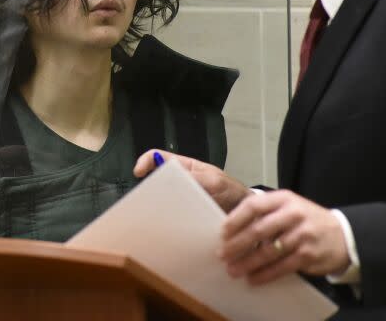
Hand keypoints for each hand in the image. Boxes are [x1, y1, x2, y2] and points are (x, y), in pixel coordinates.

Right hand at [134, 149, 250, 211]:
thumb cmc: (232, 191)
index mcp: (185, 167)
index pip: (158, 156)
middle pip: (156, 180)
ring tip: (158, 216)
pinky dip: (169, 221)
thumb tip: (173, 179)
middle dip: (150, 189)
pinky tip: (170, 228)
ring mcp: (181, 200)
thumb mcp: (215, 182)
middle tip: (148, 200)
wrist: (247, 216)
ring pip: (162, 200)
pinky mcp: (184, 216)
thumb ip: (196, 179)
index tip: (139, 172)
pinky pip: (171, 217)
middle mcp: (180, 182)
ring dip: (159, 207)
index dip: (146, 161)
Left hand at [220, 189, 349, 283]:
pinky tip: (253, 278)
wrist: (343, 235)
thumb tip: (232, 229)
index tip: (223, 232)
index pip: (253, 206)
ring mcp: (302, 235)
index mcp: (283, 199)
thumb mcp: (288, 206)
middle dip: (236, 244)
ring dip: (247, 262)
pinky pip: (281, 267)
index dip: (235, 220)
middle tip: (222, 254)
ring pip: (268, 251)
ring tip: (233, 269)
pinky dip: (265, 274)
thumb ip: (265, 212)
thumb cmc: (306, 220)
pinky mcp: (308, 255)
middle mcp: (293, 214)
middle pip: (258, 230)